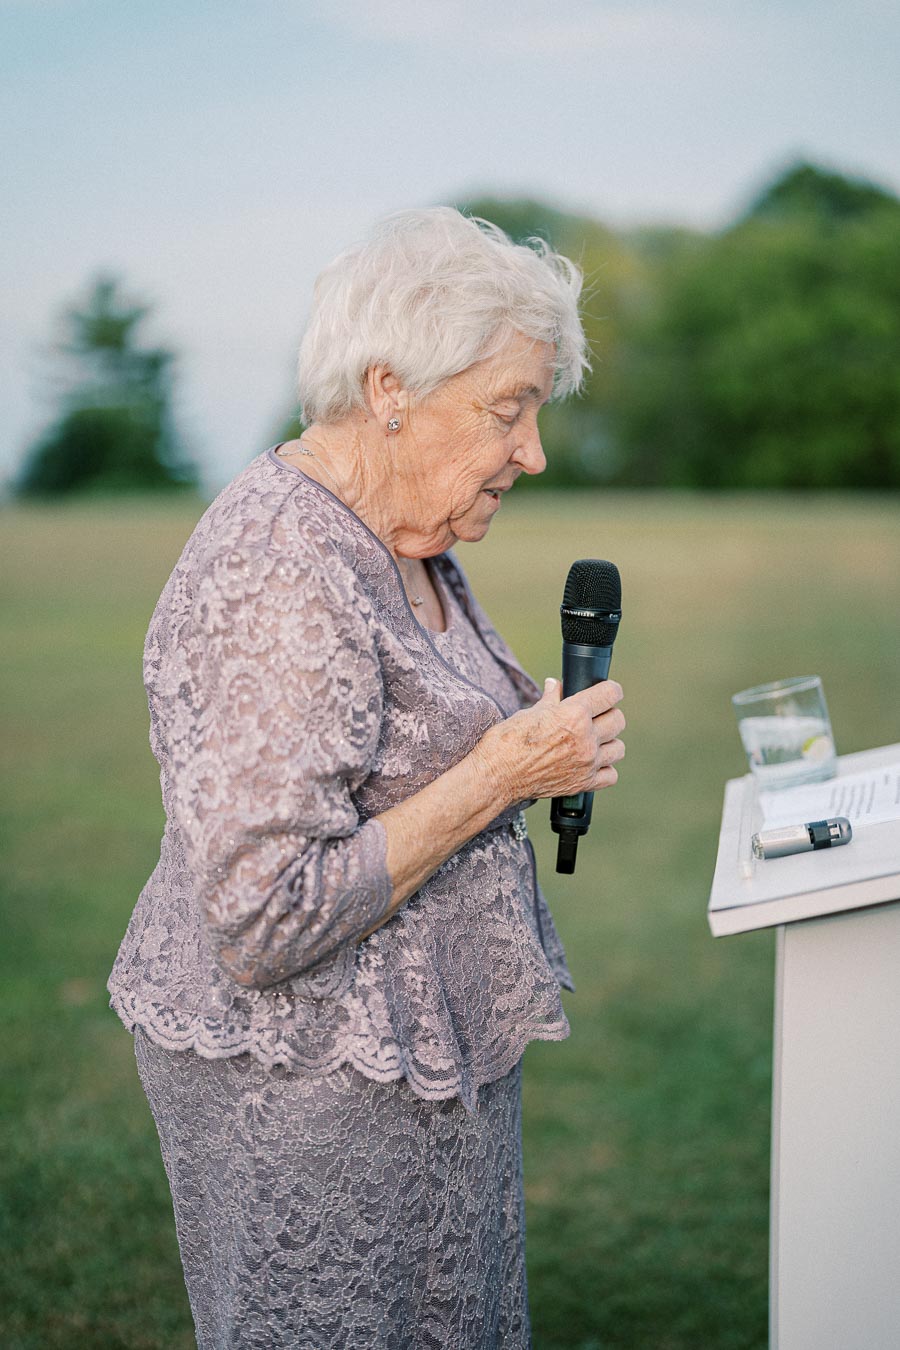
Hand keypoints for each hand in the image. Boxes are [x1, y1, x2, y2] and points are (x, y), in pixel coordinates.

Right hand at [476, 677, 625, 806]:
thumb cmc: (507, 742)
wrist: (496, 776)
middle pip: (618, 720)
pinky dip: (605, 768)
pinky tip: (592, 763)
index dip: (610, 690)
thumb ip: (550, 699)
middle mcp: (585, 737)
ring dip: (608, 742)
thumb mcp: (529, 713)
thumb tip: (555, 685)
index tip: (607, 692)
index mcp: (574, 714)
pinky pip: (611, 775)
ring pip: (618, 748)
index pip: (610, 693)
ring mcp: (587, 762)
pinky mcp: (583, 783)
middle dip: (608, 714)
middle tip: (595, 716)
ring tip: (594, 741)